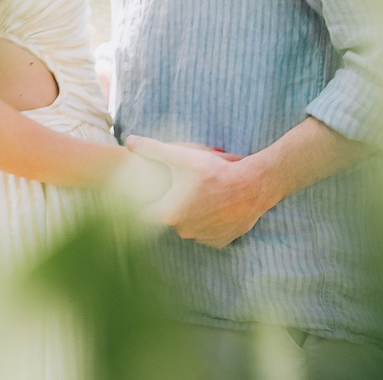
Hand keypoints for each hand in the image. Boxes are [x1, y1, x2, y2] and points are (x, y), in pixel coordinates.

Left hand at [126, 136, 274, 247]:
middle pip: (169, 218)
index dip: (145, 201)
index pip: (146, 213)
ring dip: (190, 214)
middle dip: (171, 205)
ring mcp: (204, 238)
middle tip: (179, 188)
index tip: (150, 191)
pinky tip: (212, 207)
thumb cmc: (215, 171)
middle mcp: (185, 231)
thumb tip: (129, 140)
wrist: (253, 186)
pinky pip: (207, 232)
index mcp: (170, 214)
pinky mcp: (221, 241)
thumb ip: (152, 149)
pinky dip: (207, 222)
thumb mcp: (182, 156)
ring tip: (198, 195)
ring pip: (189, 226)